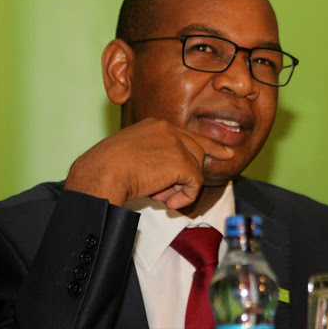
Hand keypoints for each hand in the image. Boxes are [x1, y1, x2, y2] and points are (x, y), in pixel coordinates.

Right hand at [64, 118, 233, 208]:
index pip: (188, 135)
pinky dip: (184, 197)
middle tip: (171, 193)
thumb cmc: (107, 169)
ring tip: (157, 195)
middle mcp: (169, 129)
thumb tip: (173, 175)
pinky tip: (168, 203)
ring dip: (179, 187)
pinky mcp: (182, 162)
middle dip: (191, 174)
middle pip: (198, 151)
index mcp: (155, 125)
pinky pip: (196, 184)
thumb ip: (154, 156)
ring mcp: (177, 144)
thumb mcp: (132, 154)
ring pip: (196, 169)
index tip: (225, 153)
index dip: (209, 146)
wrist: (102, 173)